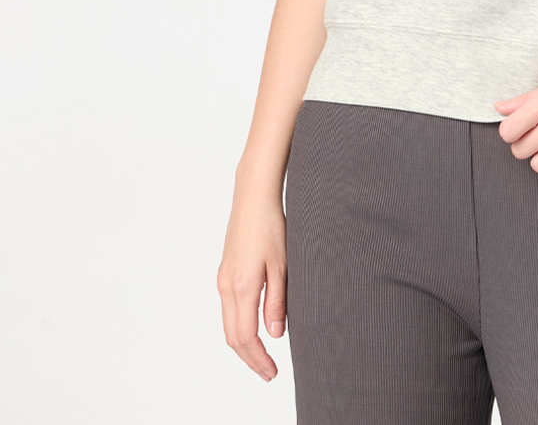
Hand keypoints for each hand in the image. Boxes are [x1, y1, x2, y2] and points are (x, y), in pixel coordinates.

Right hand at [216, 193, 287, 381]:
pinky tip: (254, 329)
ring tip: (263, 357)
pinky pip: (228, 310)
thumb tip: (275, 335)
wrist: (253, 198)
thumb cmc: (271, 226)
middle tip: (268, 373)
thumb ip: (277, 302)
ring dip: (244, 344)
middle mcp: (226, 287)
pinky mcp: (224, 272)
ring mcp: (222, 279)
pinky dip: (239, 327)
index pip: (246, 338)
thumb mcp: (281, 265)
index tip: (272, 373)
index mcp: (241, 288)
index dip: (259, 359)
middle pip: (233, 337)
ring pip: (228, 325)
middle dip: (250, 359)